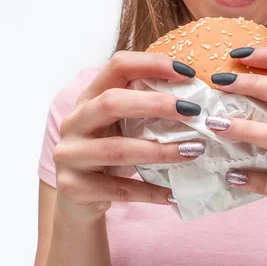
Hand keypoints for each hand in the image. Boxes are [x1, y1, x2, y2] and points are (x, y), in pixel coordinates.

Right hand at [52, 51, 204, 221]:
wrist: (77, 201)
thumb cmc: (108, 156)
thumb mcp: (122, 128)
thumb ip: (146, 112)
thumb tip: (196, 104)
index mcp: (89, 98)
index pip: (117, 66)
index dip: (152, 64)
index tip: (188, 74)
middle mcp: (74, 122)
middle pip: (111, 103)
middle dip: (156, 104)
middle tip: (193, 111)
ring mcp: (69, 155)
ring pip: (117, 149)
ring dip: (160, 150)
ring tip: (193, 151)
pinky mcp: (73, 187)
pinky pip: (118, 189)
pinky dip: (149, 192)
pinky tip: (173, 194)